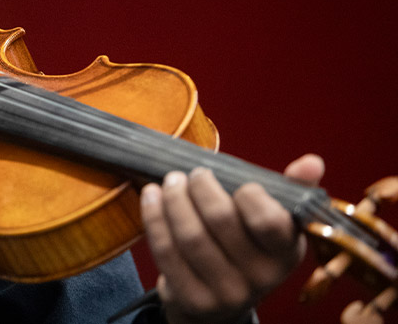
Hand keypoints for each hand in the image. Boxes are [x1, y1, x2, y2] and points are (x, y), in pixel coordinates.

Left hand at [142, 154, 323, 323]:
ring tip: (170, 182)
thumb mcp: (277, 223)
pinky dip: (154, 218)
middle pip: (220, 221)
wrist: (222, 302)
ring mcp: (226, 292)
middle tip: (192, 174)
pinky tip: (151, 197)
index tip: (239, 183)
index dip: (249, 195)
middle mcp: (261, 277)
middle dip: (200, 188)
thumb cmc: (249, 247)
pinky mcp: (193, 299)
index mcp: (286, 253)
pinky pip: (165, 251)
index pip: (269, 221)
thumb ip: (293, 190)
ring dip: (173, 200)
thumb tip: (312, 161)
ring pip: (190, 236)